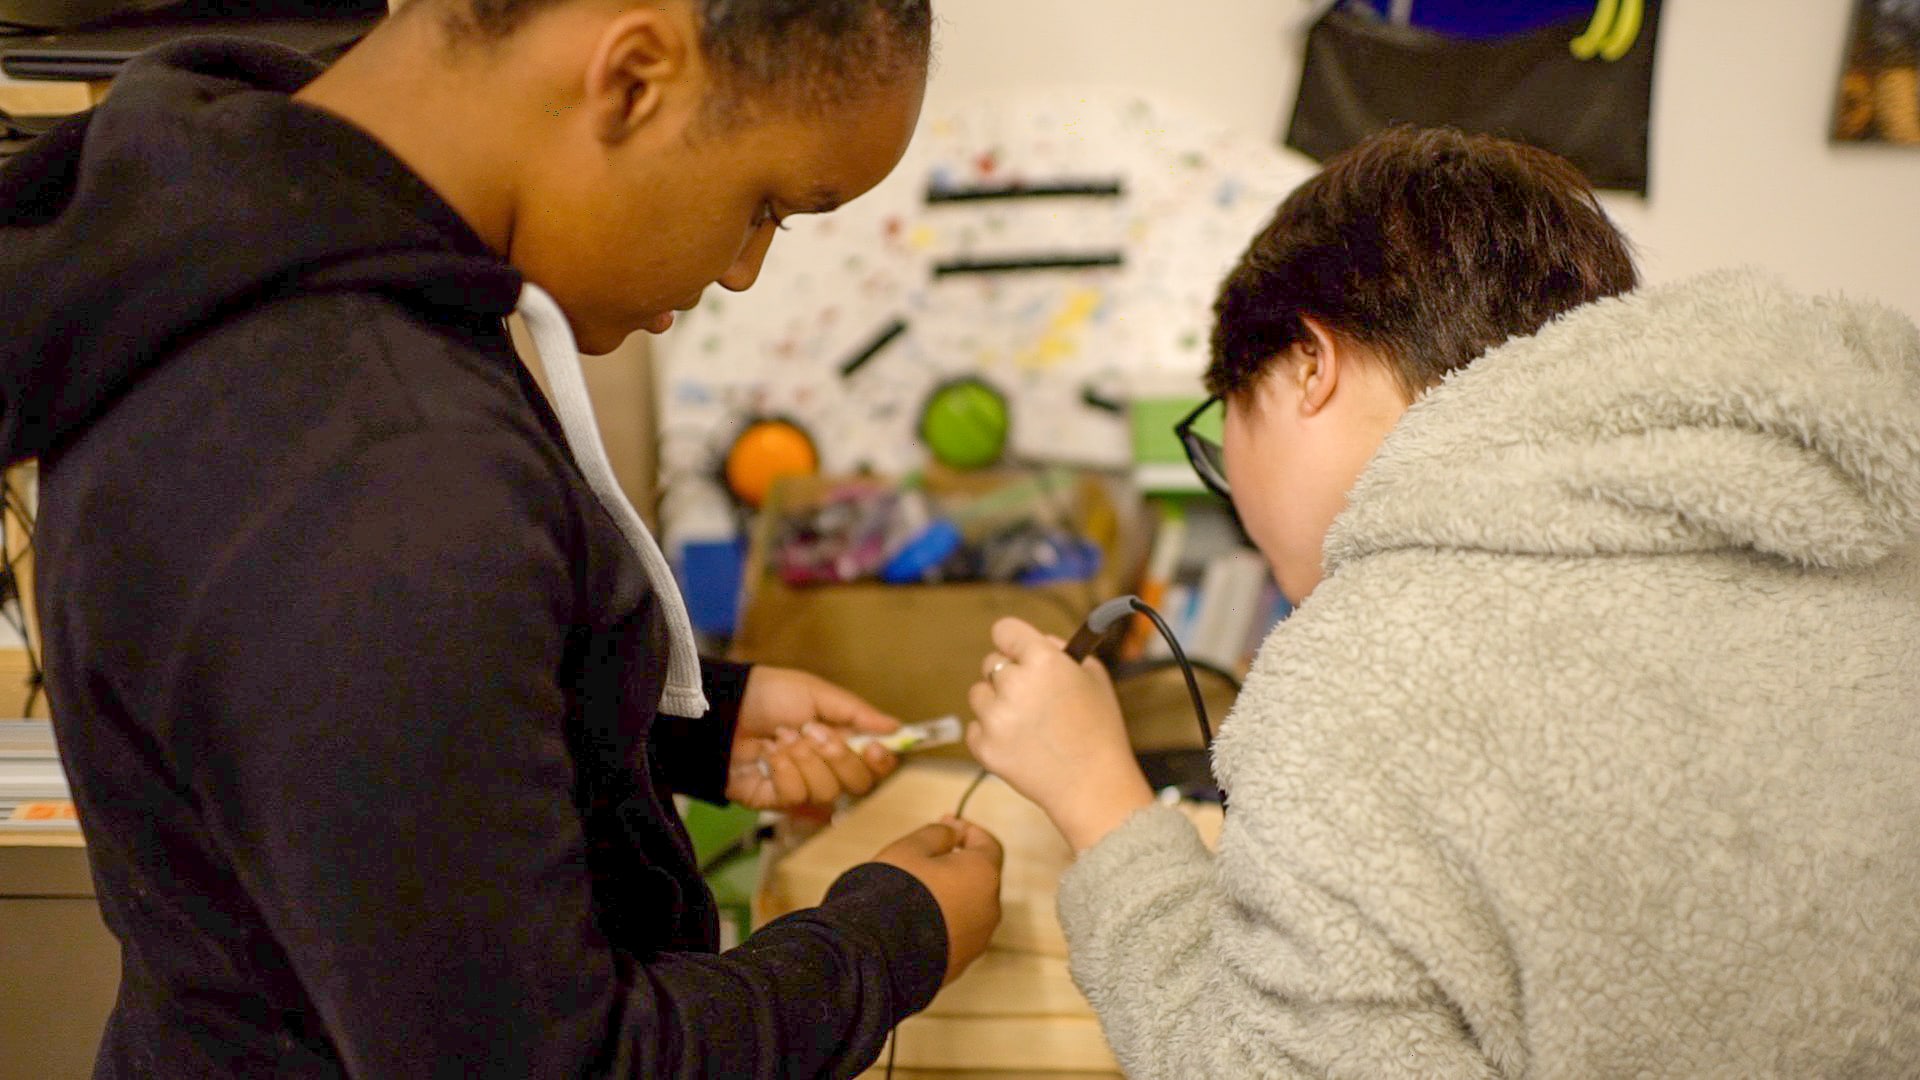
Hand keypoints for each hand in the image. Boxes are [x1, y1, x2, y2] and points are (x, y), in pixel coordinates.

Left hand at [725, 666, 901, 809]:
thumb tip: (897, 727)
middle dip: (837, 757)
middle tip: (812, 732)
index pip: (875, 765)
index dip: (880, 761)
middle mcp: (826, 767)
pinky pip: (794, 797)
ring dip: (804, 760)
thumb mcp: (817, 693)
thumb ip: (857, 713)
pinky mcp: (775, 799)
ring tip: (781, 737)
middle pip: (858, 784)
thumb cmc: (769, 694)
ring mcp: (801, 785)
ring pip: (826, 792)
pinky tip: (769, 754)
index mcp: (841, 740)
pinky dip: (783, 771)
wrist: (724, 708)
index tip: (874, 748)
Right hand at [873, 818, 1003, 984]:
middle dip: (958, 865)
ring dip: (950, 897)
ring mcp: (976, 942)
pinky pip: (956, 934)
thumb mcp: (911, 848)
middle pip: (980, 879)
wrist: (877, 952)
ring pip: (968, 909)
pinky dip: (942, 923)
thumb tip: (953, 835)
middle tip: (927, 857)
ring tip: (915, 893)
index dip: (968, 830)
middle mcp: (989, 910)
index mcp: (984, 875)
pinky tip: (913, 921)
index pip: (989, 844)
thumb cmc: (895, 891)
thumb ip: (938, 834)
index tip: (947, 824)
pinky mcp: (960, 964)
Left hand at [967, 617, 1154, 851]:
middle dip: (1008, 676)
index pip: (1004, 630)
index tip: (1018, 651)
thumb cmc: (1099, 729)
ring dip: (997, 704)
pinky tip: (1020, 744)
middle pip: (991, 663)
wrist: (1093, 786)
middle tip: (1033, 698)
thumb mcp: (1094, 676)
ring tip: (1029, 724)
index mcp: (1043, 660)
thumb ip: (1061, 649)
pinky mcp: (984, 747)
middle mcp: (1014, 684)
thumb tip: (1037, 640)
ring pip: (978, 694)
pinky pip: (975, 727)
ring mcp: (995, 717)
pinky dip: (992, 734)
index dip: (1013, 641)